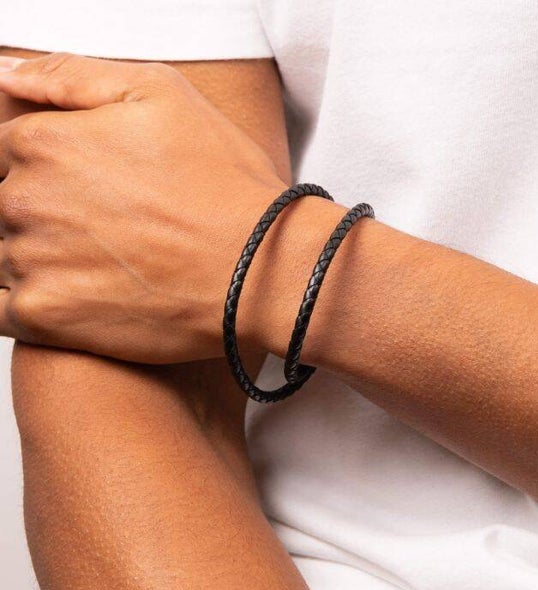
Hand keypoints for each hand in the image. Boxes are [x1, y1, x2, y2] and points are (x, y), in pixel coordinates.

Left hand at [0, 53, 301, 362]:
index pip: (5, 150)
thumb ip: (73, 76)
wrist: (261, 270)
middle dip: (43, 212)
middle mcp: (24, 199)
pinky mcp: (46, 319)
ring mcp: (30, 262)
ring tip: (95, 264)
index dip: (48, 169)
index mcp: (43, 141)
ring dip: (35, 257)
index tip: (90, 190)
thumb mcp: (163, 94)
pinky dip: (14, 300)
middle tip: (102, 229)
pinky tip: (56, 295)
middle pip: (0, 203)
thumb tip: (4, 72)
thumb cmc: (223, 184)